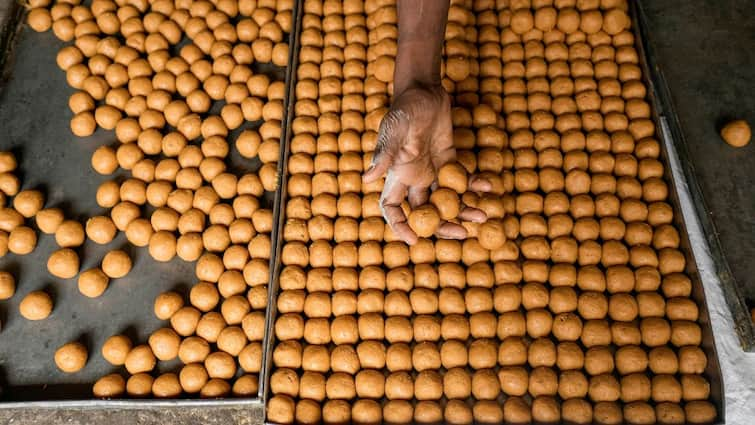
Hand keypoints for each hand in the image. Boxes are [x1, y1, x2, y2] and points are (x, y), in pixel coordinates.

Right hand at [363, 83, 489, 244]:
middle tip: (462, 234)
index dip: (400, 226)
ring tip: (483, 215)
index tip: (414, 241)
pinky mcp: (449, 160)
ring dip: (463, 210)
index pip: (392, 208)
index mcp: (397, 175)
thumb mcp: (394, 130)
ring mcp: (432, 170)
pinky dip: (474, 185)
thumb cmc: (405, 108)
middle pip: (425, 212)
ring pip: (447, 200)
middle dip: (442, 226)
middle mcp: (413, 178)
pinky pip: (462, 180)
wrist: (424, 89)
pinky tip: (488, 186)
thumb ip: (383, 154)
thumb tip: (366, 178)